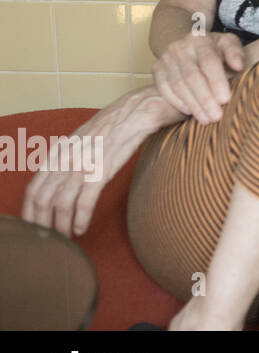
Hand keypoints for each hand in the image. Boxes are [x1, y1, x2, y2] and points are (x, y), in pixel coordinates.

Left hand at [21, 85, 167, 237]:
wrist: (136, 112)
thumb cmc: (113, 126)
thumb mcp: (81, 140)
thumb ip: (67, 159)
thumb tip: (61, 180)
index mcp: (58, 153)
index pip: (33, 188)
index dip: (29, 211)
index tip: (32, 226)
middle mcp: (65, 159)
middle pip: (42, 199)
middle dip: (41, 223)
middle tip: (46, 240)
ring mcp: (82, 165)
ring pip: (61, 203)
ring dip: (61, 225)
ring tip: (65, 238)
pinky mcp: (101, 170)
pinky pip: (84, 201)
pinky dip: (80, 218)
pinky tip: (81, 228)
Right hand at [152, 31, 245, 123]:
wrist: (188, 44)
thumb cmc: (214, 48)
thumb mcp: (228, 44)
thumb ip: (235, 52)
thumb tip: (238, 66)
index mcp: (200, 39)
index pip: (209, 62)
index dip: (217, 82)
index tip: (225, 100)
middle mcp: (180, 48)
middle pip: (192, 77)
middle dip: (205, 99)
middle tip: (216, 116)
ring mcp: (166, 59)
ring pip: (178, 86)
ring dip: (193, 105)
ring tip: (206, 119)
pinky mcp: (157, 70)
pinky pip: (164, 90)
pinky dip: (177, 103)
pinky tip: (190, 112)